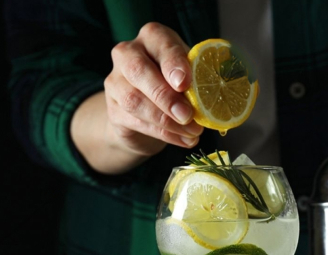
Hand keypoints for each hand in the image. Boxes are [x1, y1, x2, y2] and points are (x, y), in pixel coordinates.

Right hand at [104, 22, 202, 156]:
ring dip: (167, 121)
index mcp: (151, 38)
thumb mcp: (188, 78)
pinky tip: (184, 140)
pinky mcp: (113, 110)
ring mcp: (115, 83)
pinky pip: (137, 123)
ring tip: (192, 132)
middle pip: (138, 70)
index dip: (172, 63)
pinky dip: (164, 135)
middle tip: (187, 115)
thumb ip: (196, 81)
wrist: (145, 117)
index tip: (184, 84)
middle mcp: (127, 54)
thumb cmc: (174, 88)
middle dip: (165, 96)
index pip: (159, 42)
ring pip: (135, 100)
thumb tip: (212, 97)